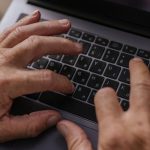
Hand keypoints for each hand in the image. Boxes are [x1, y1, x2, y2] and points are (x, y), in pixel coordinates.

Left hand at [0, 10, 81, 141]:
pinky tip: (37, 17)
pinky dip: (26, 22)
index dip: (62, 83)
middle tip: (77, 47)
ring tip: (65, 25)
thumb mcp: (0, 129)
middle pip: (39, 46)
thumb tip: (54, 118)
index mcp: (5, 82)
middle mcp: (2, 61)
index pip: (45, 78)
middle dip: (62, 45)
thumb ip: (29, 125)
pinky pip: (11, 30)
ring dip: (48, 28)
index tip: (69, 87)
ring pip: (27, 32)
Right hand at [57, 58, 149, 149]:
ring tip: (146, 74)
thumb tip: (64, 126)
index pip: (106, 97)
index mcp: (116, 134)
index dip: (104, 94)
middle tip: (136, 63)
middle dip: (139, 72)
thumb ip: (77, 143)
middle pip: (141, 87)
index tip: (105, 94)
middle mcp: (141, 128)